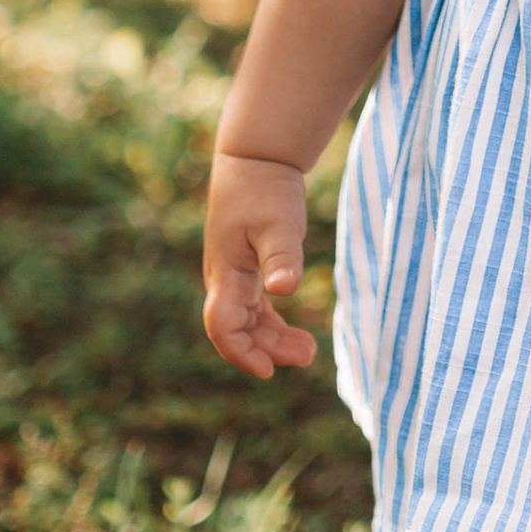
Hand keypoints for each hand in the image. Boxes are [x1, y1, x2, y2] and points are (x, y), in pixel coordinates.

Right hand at [204, 151, 320, 376]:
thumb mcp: (278, 223)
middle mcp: (225, 281)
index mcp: (226, 274)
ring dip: (273, 341)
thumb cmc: (265, 190)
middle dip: (268, 350)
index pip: (222, 327)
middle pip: (237, 331)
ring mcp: (234, 277)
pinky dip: (274, 325)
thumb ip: (281, 257)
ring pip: (248, 322)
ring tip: (308, 351)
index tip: (270, 370)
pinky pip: (256, 309)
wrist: (256, 161)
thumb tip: (284, 290)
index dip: (241, 353)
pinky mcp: (248, 270)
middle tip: (308, 355)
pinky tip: (297, 334)